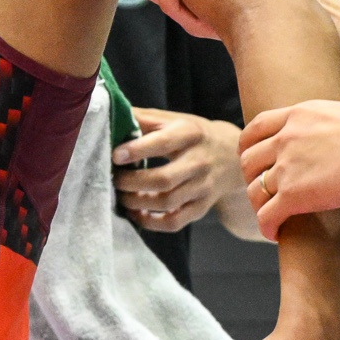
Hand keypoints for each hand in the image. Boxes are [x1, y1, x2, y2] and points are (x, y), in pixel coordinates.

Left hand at [114, 109, 243, 232]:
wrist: (230, 154)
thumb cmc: (190, 134)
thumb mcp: (172, 119)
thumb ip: (142, 118)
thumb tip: (109, 117)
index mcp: (189, 133)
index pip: (163, 143)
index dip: (137, 151)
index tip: (115, 156)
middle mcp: (199, 161)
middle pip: (164, 180)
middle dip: (131, 183)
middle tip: (113, 179)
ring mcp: (203, 186)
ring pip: (167, 202)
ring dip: (137, 203)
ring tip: (121, 196)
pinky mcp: (202, 206)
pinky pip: (175, 222)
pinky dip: (151, 223)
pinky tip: (136, 213)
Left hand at [241, 98, 339, 238]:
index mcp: (299, 115)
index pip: (257, 127)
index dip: (249, 145)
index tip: (253, 157)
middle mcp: (285, 138)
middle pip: (248, 160)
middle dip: (252, 177)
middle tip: (264, 190)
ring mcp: (286, 167)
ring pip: (254, 190)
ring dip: (259, 205)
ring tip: (270, 215)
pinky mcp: (294, 194)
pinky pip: (267, 215)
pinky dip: (267, 227)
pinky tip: (275, 234)